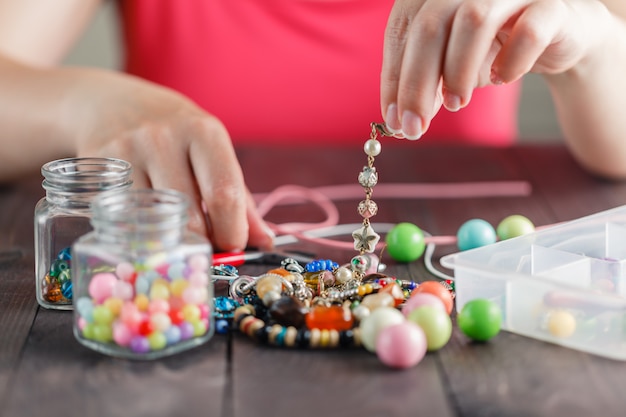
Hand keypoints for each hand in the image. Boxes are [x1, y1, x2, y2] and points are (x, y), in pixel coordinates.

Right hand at [70, 70, 273, 251]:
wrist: (109, 102)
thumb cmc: (175, 134)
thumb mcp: (212, 153)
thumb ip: (240, 200)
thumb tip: (266, 242)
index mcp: (204, 132)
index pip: (224, 194)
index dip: (232, 232)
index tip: (233, 246)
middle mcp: (164, 137)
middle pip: (189, 214)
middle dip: (203, 243)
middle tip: (205, 249)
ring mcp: (126, 151)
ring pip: (153, 222)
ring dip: (170, 242)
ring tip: (177, 237)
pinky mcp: (97, 168)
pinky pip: (122, 219)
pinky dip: (138, 233)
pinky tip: (145, 226)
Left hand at [381, 0, 611, 138]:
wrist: (560, 35)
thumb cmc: (494, 49)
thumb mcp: (449, 67)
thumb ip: (424, 84)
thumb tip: (399, 118)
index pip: (402, 29)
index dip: (393, 76)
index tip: (392, 118)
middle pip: (430, 24)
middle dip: (416, 82)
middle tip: (414, 126)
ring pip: (474, 18)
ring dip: (458, 70)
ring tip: (455, 104)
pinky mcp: (553, 5)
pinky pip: (530, 29)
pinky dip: (512, 61)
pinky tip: (502, 79)